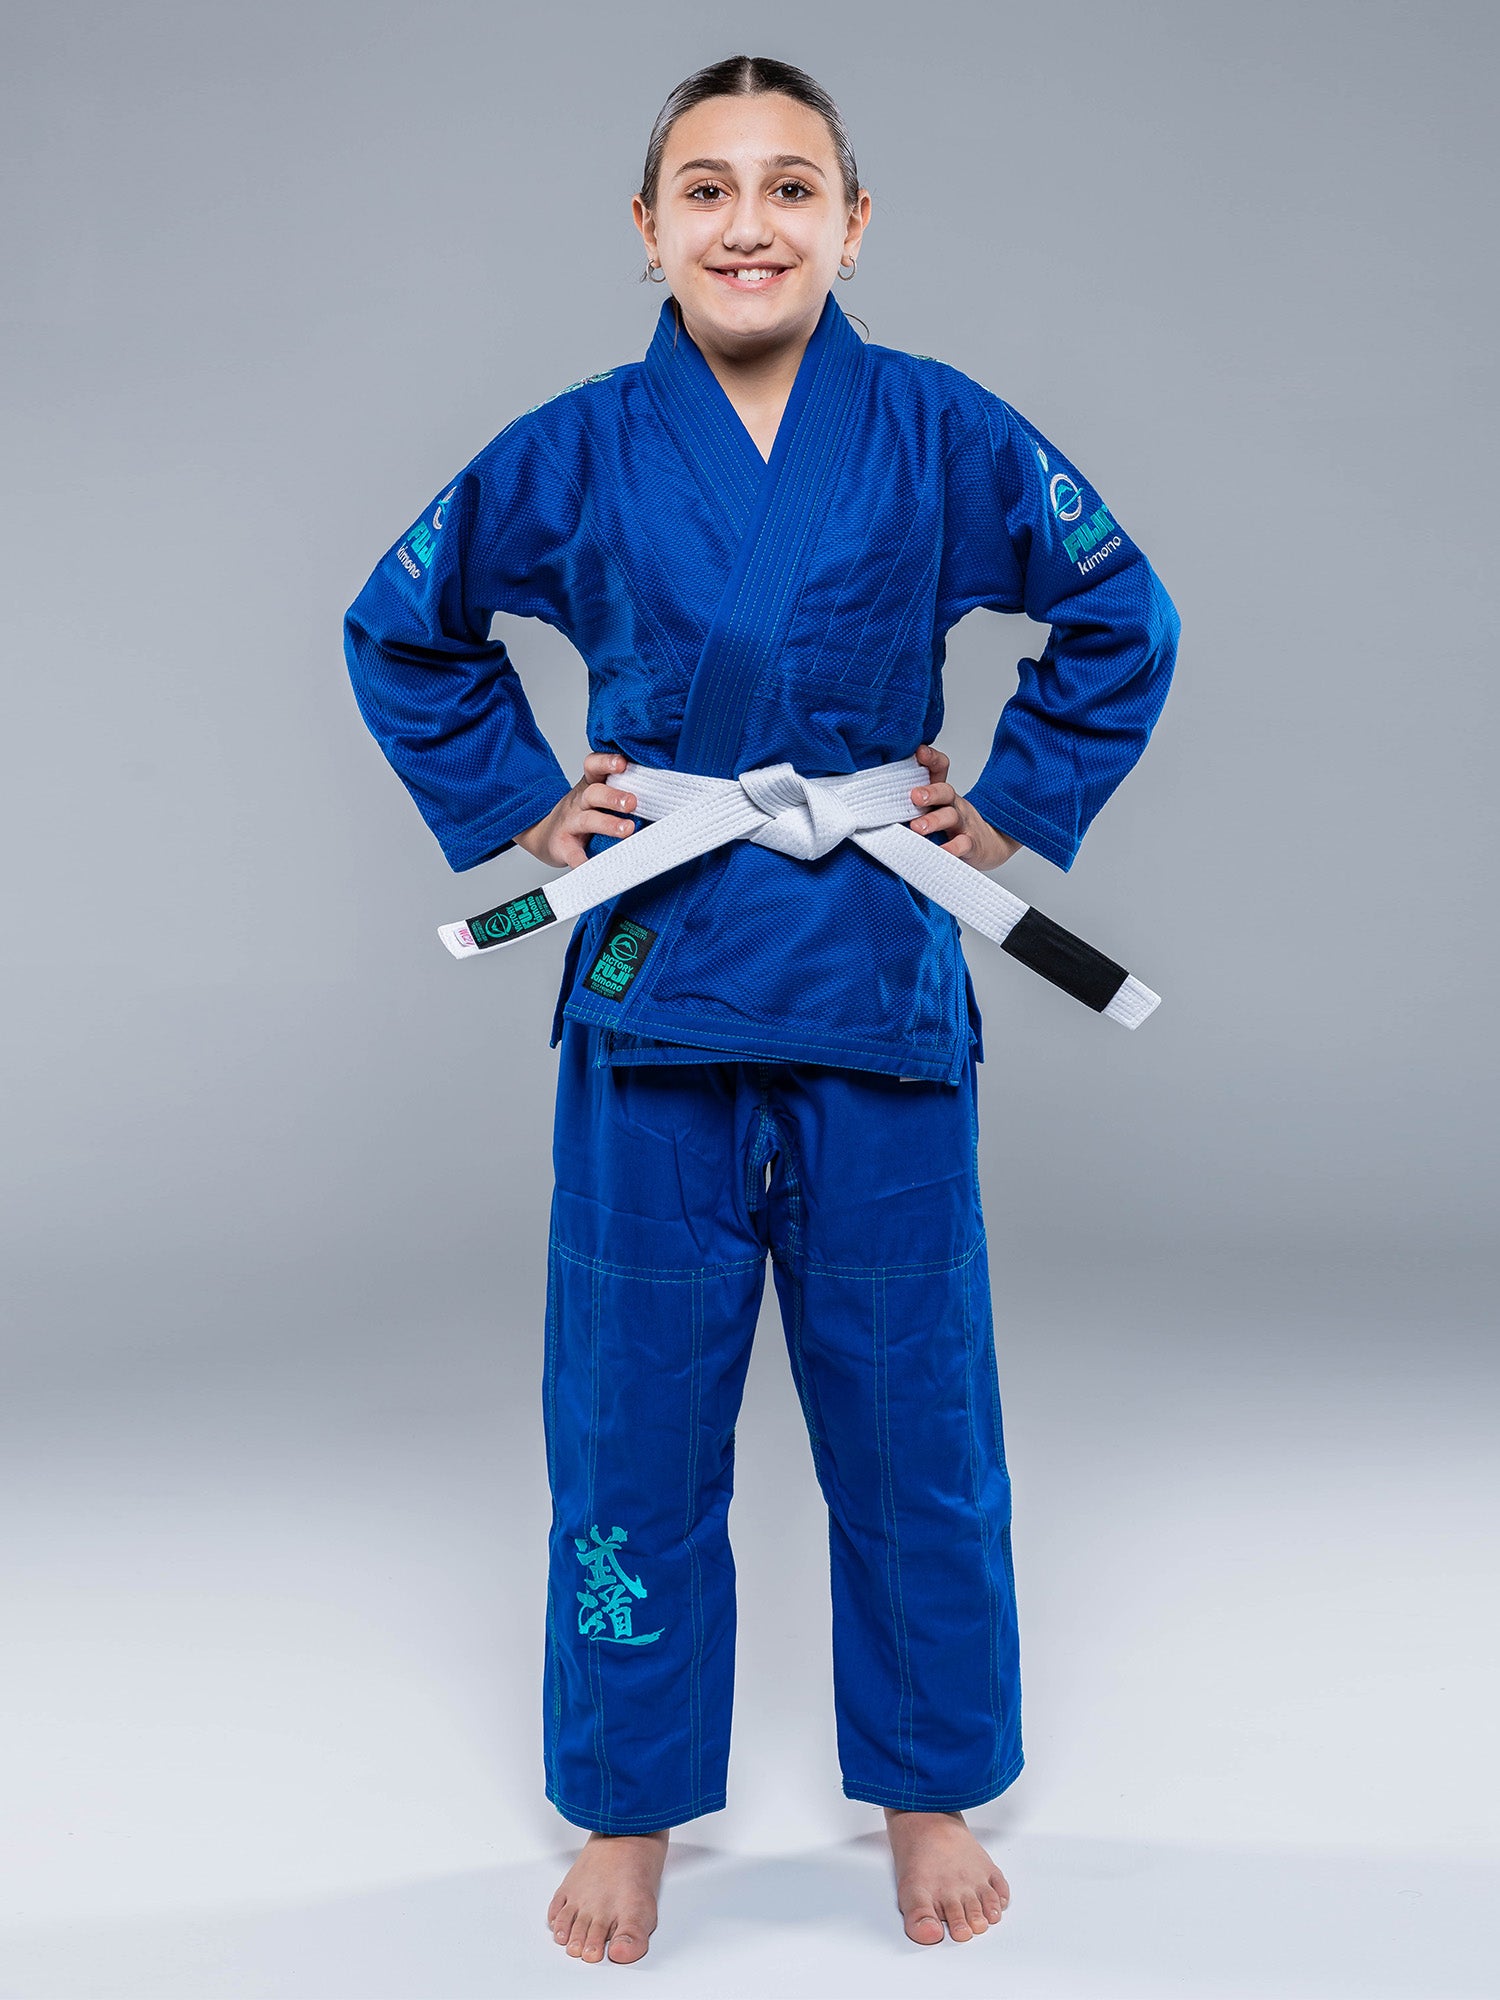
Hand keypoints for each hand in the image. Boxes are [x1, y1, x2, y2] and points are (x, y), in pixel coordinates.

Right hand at [514, 752, 636, 868]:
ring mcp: (570, 823)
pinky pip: (574, 854)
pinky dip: (585, 861)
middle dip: (613, 797)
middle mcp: (580, 802)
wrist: (545, 834)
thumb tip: (665, 802)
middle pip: (594, 793)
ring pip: (588, 820)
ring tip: (627, 830)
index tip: (623, 763)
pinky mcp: (563, 846)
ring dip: (608, 824)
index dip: (606, 762)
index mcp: (590, 786)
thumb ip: (624, 796)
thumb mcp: (598, 798)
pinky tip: (598, 866)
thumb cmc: (583, 815)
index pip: (594, 766)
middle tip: (633, 802)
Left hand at [908, 742, 1019, 868]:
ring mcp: (964, 824)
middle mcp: (953, 805)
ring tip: (917, 827)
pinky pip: (963, 845)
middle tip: (914, 796)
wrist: (990, 846)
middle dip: (929, 792)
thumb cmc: (953, 827)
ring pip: (951, 817)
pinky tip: (941, 850)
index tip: (918, 752)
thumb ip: (912, 801)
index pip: (939, 769)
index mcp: (942, 794)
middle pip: (945, 791)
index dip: (931, 759)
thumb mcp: (936, 808)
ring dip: (934, 821)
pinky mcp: (971, 845)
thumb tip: (877, 794)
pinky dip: (952, 848)